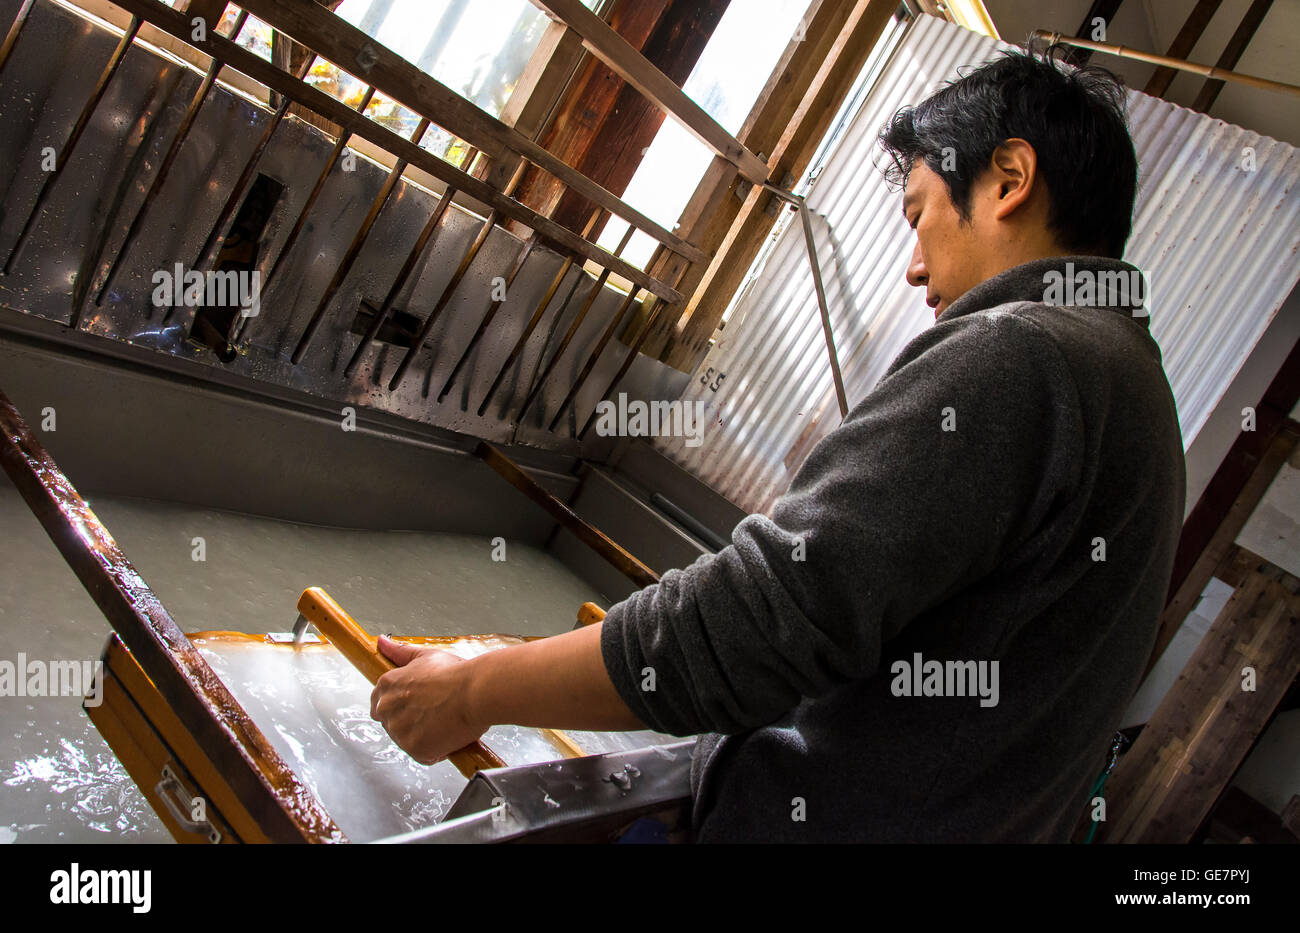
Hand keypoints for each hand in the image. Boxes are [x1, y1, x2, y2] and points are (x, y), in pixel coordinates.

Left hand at [370, 636, 486, 765]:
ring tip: (444, 721)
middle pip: (392, 724)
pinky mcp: (414, 749)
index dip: (401, 706)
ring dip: (424, 736)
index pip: (380, 703)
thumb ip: (400, 652)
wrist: (477, 692)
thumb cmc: (457, 675)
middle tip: (435, 713)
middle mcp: (387, 708)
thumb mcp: (426, 656)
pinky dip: (437, 750)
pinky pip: (423, 755)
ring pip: (407, 741)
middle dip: (411, 722)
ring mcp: (399, 731)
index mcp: (387, 686)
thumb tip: (382, 642)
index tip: (416, 705)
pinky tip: (449, 734)